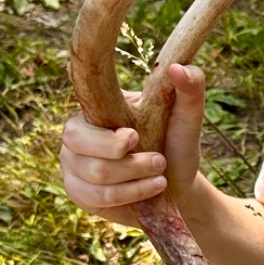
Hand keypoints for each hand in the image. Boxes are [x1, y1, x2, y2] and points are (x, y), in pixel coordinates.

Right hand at [58, 63, 206, 224]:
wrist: (177, 187)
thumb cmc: (177, 146)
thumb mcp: (187, 118)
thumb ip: (190, 89)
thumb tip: (178, 68)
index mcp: (96, 107)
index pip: (80, 107)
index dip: (104, 125)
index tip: (136, 137)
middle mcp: (76, 132)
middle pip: (77, 141)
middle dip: (124, 157)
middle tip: (158, 160)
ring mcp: (73, 163)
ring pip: (94, 173)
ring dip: (134, 177)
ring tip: (160, 176)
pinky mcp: (78, 192)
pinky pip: (95, 196)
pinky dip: (129, 195)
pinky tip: (150, 190)